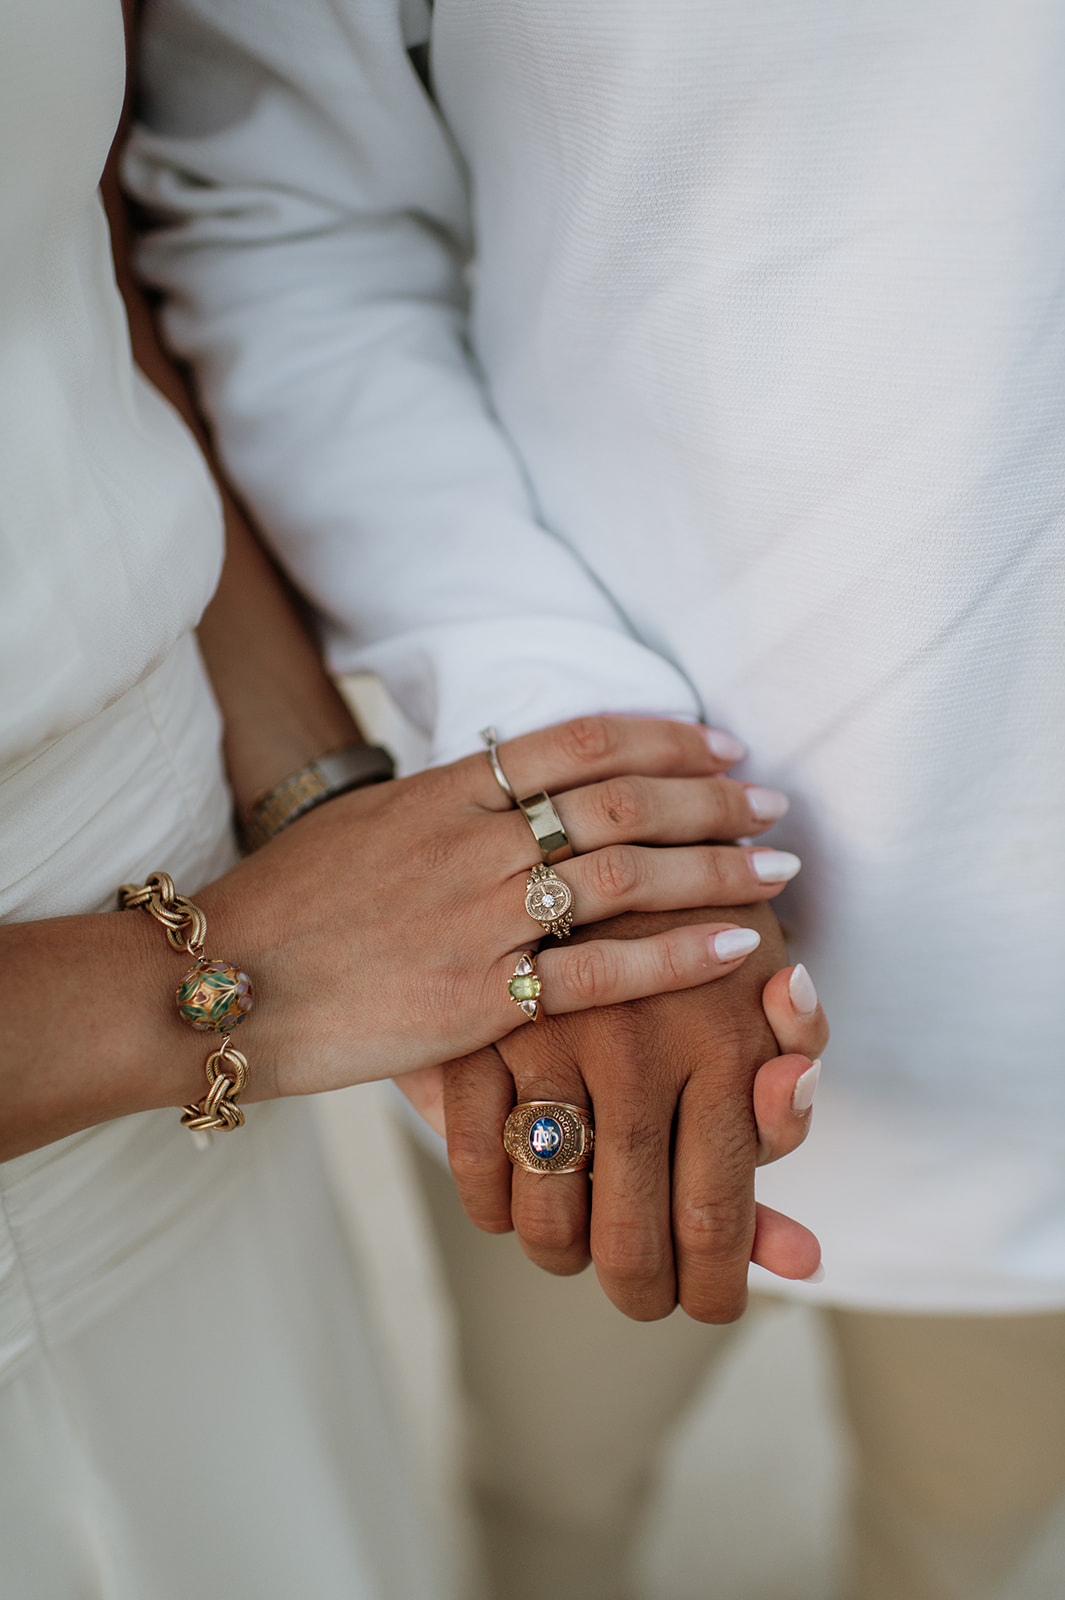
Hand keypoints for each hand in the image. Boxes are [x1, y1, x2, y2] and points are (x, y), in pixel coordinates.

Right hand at [204, 717, 796, 1098]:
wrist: (219, 984)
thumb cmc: (289, 905)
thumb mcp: (366, 825)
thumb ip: (447, 805)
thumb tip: (511, 782)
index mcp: (443, 791)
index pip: (577, 741)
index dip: (663, 735)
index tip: (720, 742)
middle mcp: (470, 842)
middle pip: (621, 799)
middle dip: (712, 796)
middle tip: (772, 801)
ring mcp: (477, 918)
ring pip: (628, 876)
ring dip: (718, 865)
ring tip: (779, 868)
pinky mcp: (478, 998)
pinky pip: (603, 972)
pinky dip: (680, 954)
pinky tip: (738, 942)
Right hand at [442, 906, 828, 1323]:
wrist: (604, 839)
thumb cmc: (697, 944)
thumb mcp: (755, 1025)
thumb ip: (776, 1135)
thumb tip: (805, 1261)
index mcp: (723, 1045)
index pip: (718, 1217)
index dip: (712, 1287)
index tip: (707, 1307)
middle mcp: (639, 1043)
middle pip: (627, 1235)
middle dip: (637, 1290)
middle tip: (643, 1297)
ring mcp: (549, 1032)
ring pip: (541, 1212)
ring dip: (557, 1253)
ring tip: (575, 1249)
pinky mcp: (478, 1023)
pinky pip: (472, 1160)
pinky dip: (487, 1203)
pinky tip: (511, 1201)